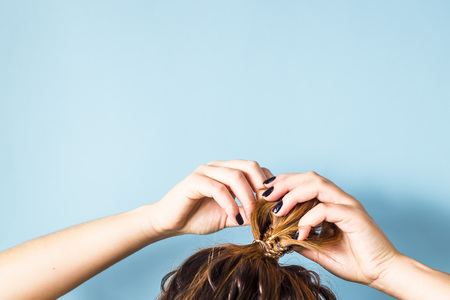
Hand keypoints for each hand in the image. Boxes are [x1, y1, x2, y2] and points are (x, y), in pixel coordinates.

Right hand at [149, 160, 272, 235]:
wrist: (169, 223)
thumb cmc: (197, 217)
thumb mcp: (229, 216)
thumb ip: (246, 214)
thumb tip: (267, 216)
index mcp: (227, 171)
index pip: (255, 169)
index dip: (268, 184)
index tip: (273, 204)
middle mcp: (218, 167)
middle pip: (249, 166)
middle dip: (261, 186)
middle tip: (266, 206)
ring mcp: (205, 172)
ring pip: (235, 176)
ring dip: (248, 196)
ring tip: (252, 214)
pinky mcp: (194, 181)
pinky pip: (218, 189)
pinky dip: (230, 203)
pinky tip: (234, 216)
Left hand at [262, 171, 399, 285]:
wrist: (382, 274)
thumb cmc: (355, 261)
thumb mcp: (319, 250)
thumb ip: (302, 240)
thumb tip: (280, 237)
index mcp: (332, 203)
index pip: (305, 182)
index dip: (284, 183)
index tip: (266, 193)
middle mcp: (340, 199)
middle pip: (309, 177)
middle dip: (284, 182)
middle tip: (266, 195)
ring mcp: (348, 205)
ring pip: (317, 185)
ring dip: (293, 194)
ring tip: (277, 210)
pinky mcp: (354, 216)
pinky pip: (326, 209)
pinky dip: (309, 218)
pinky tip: (300, 232)